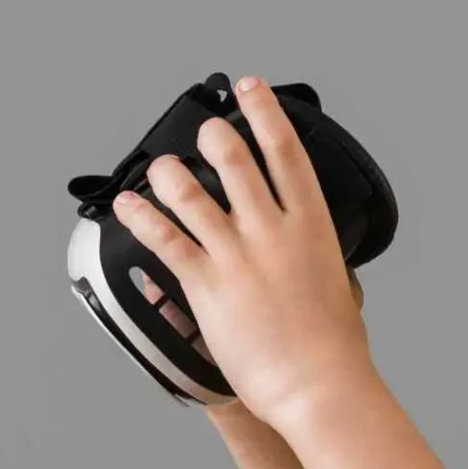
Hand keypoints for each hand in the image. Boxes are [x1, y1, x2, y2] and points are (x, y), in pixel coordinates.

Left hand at [113, 75, 373, 427]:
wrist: (318, 381)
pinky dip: (142, 218)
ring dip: (170, 172)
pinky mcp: (206, 284)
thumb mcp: (338, 277)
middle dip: (215, 134)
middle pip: (236, 160)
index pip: (285, 151)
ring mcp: (237, 254)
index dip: (265, 112)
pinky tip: (128, 206)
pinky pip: (166, 240)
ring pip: (193, 193)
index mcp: (309, 222)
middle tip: (206, 126)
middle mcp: (271, 229)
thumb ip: (315, 251)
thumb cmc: (333, 340)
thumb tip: (308, 244)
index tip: (251, 87)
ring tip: (161, 164)